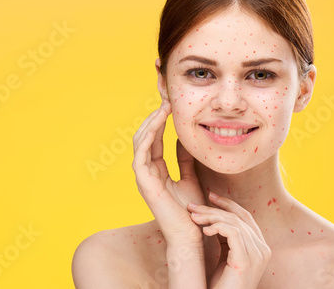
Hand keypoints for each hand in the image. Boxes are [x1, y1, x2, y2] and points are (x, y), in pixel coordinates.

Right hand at [132, 100, 204, 245]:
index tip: (170, 105)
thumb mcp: (190, 176)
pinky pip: (140, 154)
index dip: (160, 121)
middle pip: (145, 137)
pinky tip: (156, 125)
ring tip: (163, 108)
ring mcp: (143, 177)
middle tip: (165, 99)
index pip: (155, 139)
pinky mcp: (144, 182)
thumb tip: (183, 139)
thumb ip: (184, 159)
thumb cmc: (192, 209)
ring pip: (140, 142)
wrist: (190, 233)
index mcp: (157, 170)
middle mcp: (147, 171)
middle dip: (154, 117)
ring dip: (150, 123)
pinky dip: (147, 138)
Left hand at [187, 192, 270, 287]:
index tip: (209, 196)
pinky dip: (217, 226)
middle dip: (214, 208)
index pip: (245, 216)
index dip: (227, 204)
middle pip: (239, 216)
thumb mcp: (224, 256)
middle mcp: (262, 249)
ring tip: (193, 218)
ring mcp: (257, 255)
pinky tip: (204, 230)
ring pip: (234, 222)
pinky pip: (233, 232)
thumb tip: (211, 216)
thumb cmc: (220, 285)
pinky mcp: (246, 261)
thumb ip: (224, 237)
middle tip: (192, 207)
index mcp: (258, 246)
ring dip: (210, 216)